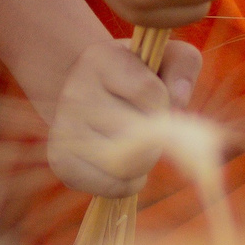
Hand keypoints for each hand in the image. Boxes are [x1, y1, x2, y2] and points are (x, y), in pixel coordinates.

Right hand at [48, 37, 203, 197]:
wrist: (88, 93)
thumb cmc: (136, 76)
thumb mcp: (163, 58)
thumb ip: (183, 64)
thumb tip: (179, 98)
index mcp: (99, 59)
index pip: (150, 93)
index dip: (164, 102)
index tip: (154, 98)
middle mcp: (74, 91)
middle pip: (137, 134)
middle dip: (156, 137)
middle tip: (148, 128)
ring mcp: (63, 129)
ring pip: (126, 164)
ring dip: (144, 162)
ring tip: (136, 146)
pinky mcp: (61, 161)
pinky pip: (111, 186)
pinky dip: (128, 183)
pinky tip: (125, 166)